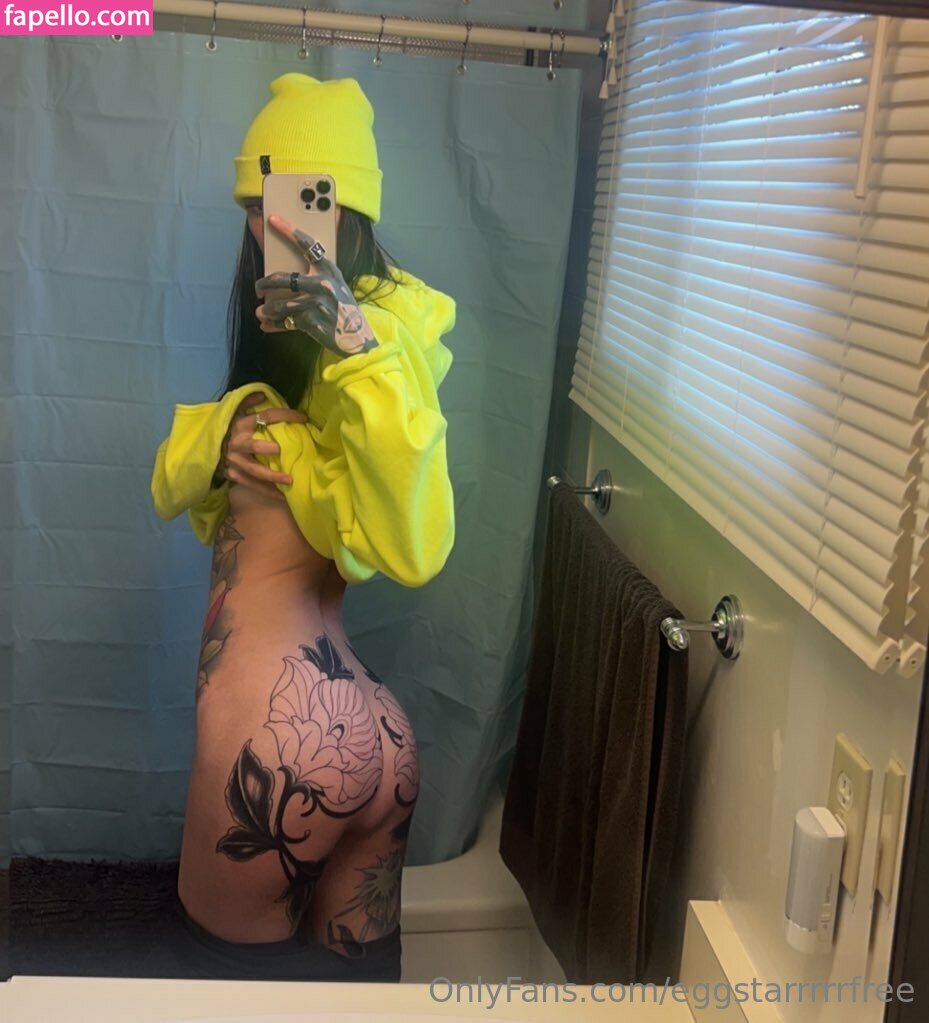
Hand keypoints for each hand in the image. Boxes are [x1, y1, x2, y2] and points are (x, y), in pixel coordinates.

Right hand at [213, 392, 308, 501]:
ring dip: (272, 476)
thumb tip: (262, 393)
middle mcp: (237, 443)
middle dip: (267, 448)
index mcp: (240, 424)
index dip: (285, 415)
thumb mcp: (233, 412)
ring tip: (290, 480)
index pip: (265, 417)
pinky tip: (283, 496)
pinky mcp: (234, 475)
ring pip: (254, 470)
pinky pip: (252, 485)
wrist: (206, 449)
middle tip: (282, 450)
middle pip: (254, 446)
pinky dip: (268, 491)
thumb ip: (246, 402)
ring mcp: (235, 462)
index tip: (303, 418)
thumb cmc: (227, 429)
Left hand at [254, 214, 379, 359]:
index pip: (307, 244)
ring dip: (267, 309)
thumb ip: (316, 277)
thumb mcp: (336, 286)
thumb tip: (286, 278)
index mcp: (329, 270)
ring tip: (261, 311)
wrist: (356, 338)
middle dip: (264, 283)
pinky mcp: (310, 321)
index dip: (288, 230)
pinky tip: (267, 326)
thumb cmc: (344, 310)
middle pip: (282, 278)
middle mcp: (322, 283)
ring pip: (279, 304)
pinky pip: (285, 321)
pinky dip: (274, 324)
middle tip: (258, 287)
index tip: (273, 219)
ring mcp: (315, 303)